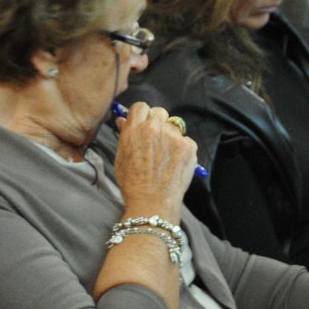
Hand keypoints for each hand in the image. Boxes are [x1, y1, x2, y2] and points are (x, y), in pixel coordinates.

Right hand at [113, 102, 196, 223]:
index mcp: (134, 129)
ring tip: (166, 157)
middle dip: (158, 122)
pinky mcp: (188, 145)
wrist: (152, 201)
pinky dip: (182, 149)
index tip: (144, 125)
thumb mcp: (121, 157)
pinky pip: (186, 140)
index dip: (143, 115)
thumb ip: (125, 135)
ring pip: (174, 126)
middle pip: (159, 112)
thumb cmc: (132, 183)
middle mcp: (154, 128)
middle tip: (156, 140)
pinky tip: (175, 163)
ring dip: (170, 136)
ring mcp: (173, 136)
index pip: (141, 107)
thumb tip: (124, 120)